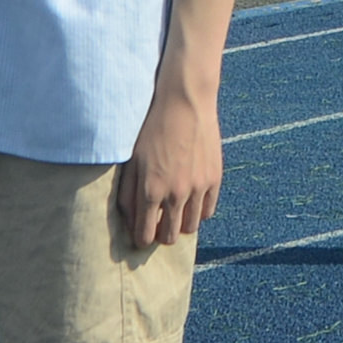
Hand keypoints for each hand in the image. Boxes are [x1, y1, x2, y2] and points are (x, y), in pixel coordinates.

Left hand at [113, 83, 223, 253]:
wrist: (184, 104)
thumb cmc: (152, 130)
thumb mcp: (133, 161)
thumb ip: (128, 195)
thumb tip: (130, 222)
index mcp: (151, 190)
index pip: (145, 235)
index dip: (141, 239)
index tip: (141, 235)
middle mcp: (176, 194)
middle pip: (170, 237)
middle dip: (161, 235)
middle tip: (158, 224)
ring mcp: (198, 188)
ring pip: (190, 227)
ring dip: (180, 224)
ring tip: (175, 211)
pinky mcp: (214, 179)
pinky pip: (207, 211)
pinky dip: (198, 211)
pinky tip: (190, 199)